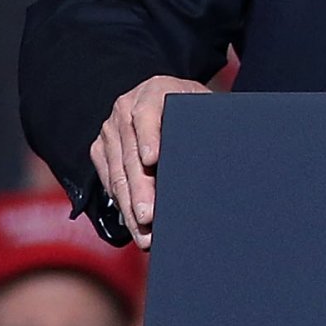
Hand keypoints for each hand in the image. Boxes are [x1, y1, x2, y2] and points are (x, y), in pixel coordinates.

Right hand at [91, 74, 208, 247]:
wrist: (160, 100)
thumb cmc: (190, 108)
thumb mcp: (202, 106)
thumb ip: (208, 121)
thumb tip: (225, 149)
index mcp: (154, 92)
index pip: (147, 114)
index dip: (149, 137)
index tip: (152, 160)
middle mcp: (126, 109)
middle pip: (131, 154)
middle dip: (140, 189)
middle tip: (149, 217)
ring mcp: (110, 130)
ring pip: (118, 174)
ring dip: (130, 207)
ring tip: (144, 233)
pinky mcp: (100, 149)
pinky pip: (108, 182)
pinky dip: (122, 206)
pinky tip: (135, 226)